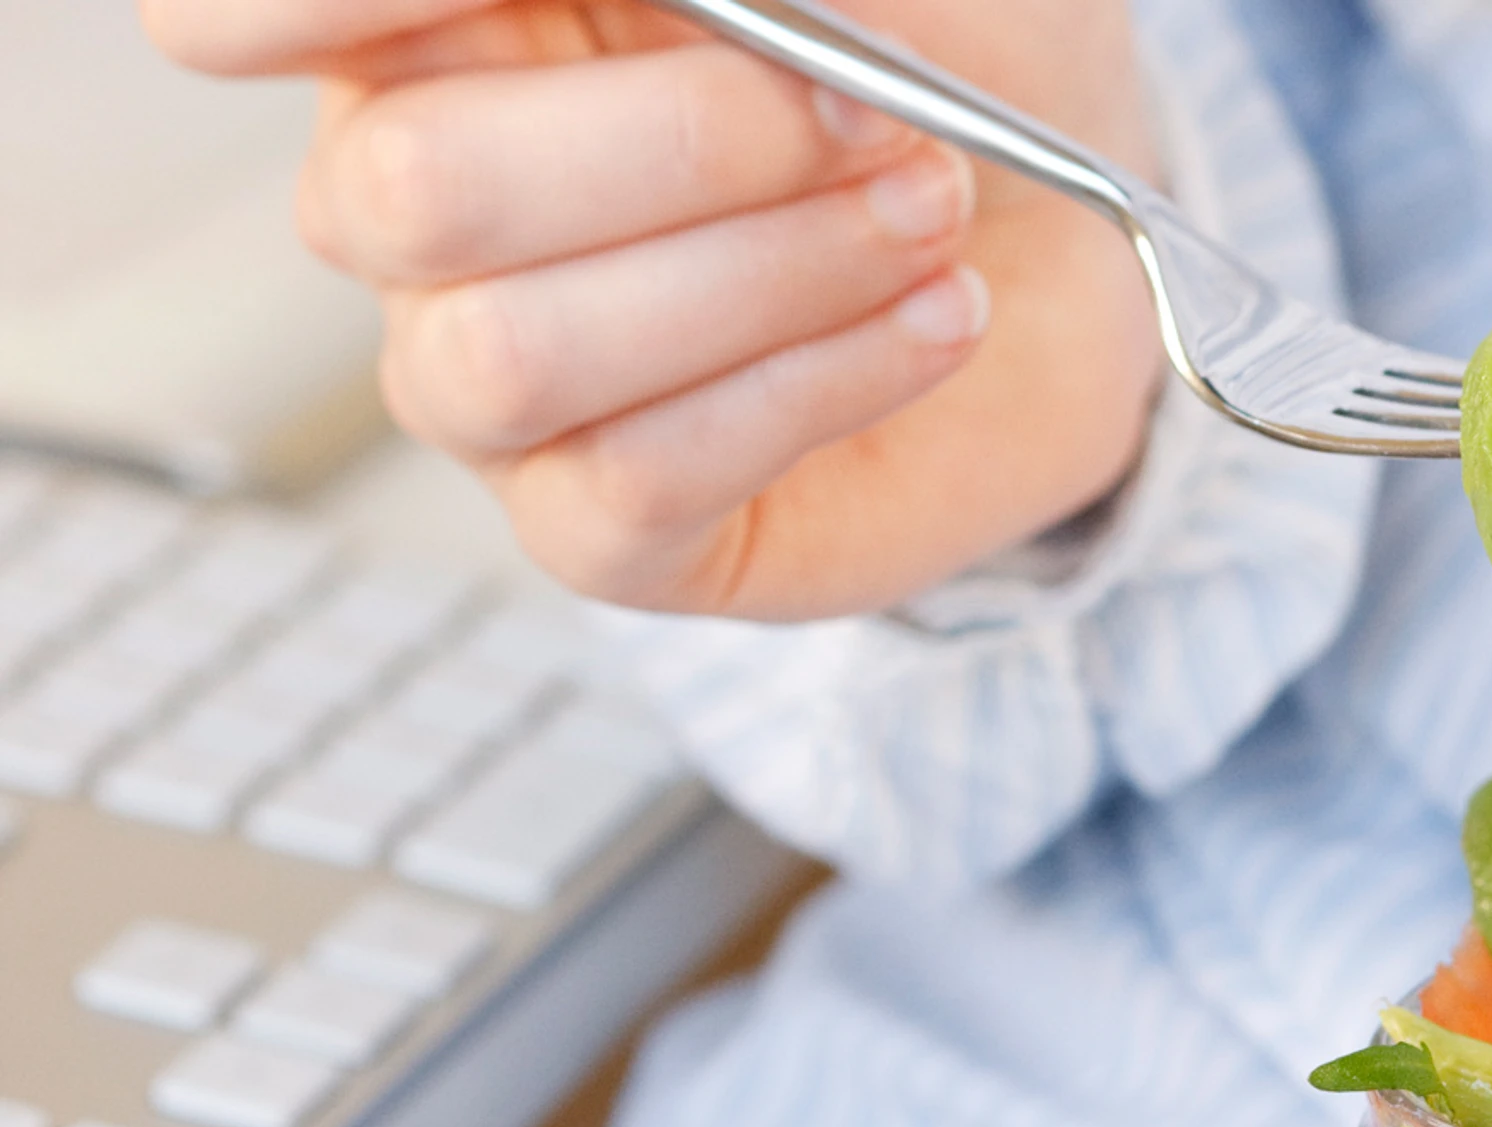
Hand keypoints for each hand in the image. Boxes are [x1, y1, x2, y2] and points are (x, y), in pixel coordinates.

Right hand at [140, 0, 1164, 617]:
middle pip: (408, 190)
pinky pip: (633, 485)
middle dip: (679, 142)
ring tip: (929, 214)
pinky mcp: (607, 531)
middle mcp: (428, 214)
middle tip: (873, 118)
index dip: (296, 3)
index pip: (238, 15)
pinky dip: (816, 386)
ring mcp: (500, 387)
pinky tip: (933, 321)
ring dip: (763, 273)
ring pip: (510, 356)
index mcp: (446, 33)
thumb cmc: (955, 66)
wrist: (1075, 246)